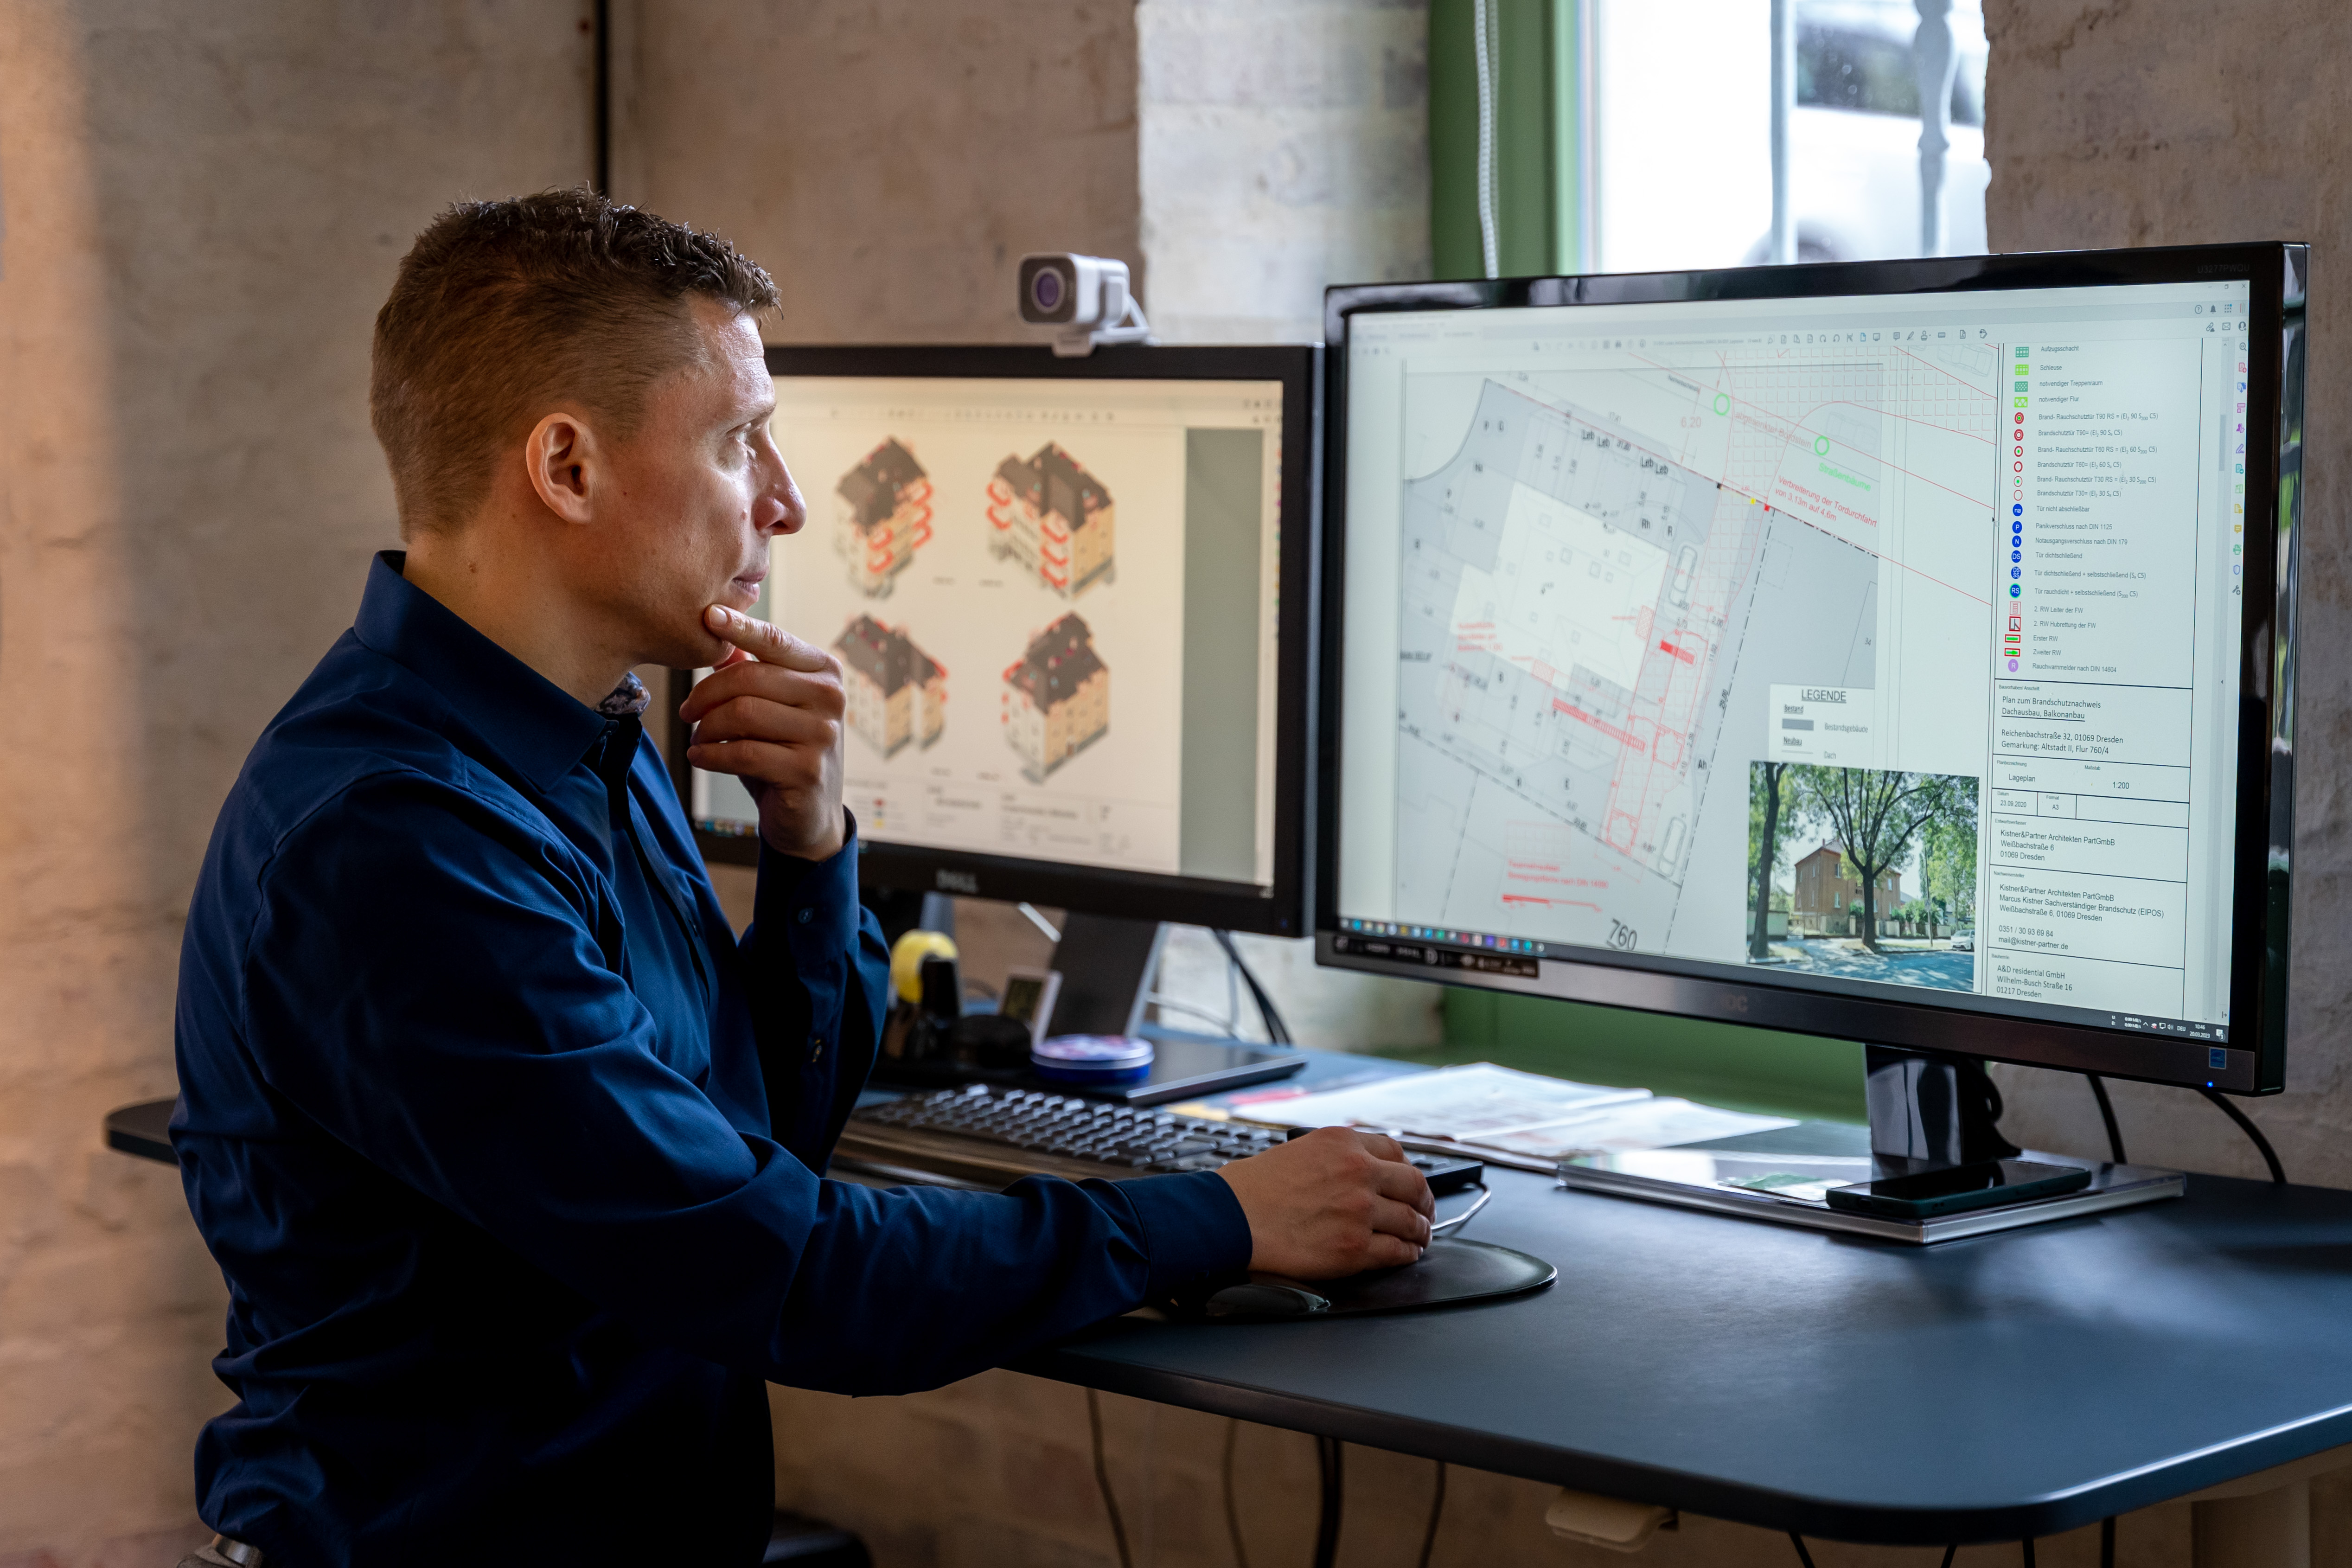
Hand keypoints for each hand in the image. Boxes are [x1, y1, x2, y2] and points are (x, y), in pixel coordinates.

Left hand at [679, 605, 846, 859]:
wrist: (810, 815)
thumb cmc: (784, 751)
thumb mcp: (771, 706)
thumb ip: (750, 670)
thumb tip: (717, 628)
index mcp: (825, 672)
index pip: (776, 641)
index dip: (740, 627)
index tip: (708, 616)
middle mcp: (831, 698)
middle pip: (749, 679)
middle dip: (706, 695)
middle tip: (686, 711)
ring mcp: (823, 735)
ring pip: (742, 715)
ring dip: (706, 728)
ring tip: (697, 739)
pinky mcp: (807, 770)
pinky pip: (743, 753)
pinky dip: (710, 755)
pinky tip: (700, 757)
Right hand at [1213, 1127, 1435, 1279]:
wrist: (1230, 1217)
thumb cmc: (1254, 1187)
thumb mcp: (1300, 1149)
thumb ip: (1336, 1157)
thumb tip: (1364, 1171)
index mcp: (1343, 1143)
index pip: (1396, 1151)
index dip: (1406, 1170)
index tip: (1408, 1183)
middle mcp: (1358, 1172)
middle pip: (1414, 1184)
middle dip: (1424, 1201)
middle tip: (1425, 1211)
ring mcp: (1359, 1211)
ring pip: (1410, 1221)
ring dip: (1420, 1230)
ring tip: (1419, 1236)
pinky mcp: (1354, 1248)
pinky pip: (1397, 1252)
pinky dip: (1407, 1254)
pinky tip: (1406, 1254)